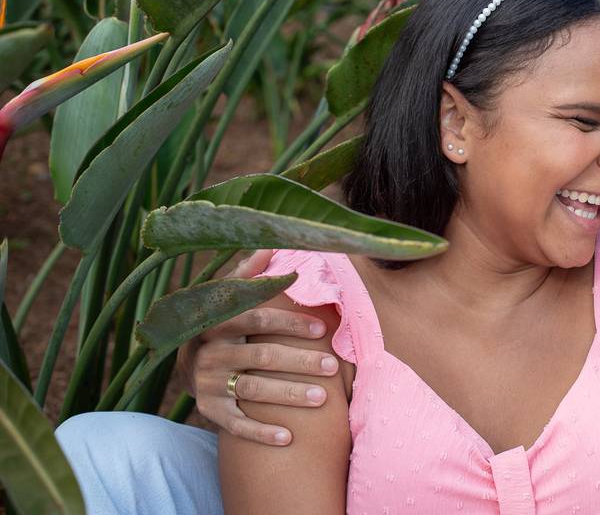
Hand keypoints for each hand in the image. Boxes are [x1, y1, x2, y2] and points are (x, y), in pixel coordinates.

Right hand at [177, 249, 340, 445]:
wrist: (184, 361)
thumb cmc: (221, 321)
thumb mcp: (226, 295)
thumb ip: (248, 273)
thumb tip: (271, 243)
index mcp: (218, 320)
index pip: (257, 318)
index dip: (289, 323)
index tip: (322, 328)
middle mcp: (210, 352)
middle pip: (261, 357)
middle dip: (300, 362)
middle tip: (333, 367)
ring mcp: (208, 383)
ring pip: (254, 390)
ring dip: (290, 395)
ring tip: (323, 398)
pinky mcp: (209, 409)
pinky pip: (236, 425)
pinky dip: (261, 433)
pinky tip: (288, 438)